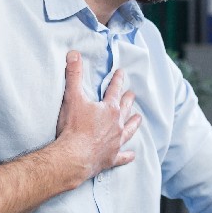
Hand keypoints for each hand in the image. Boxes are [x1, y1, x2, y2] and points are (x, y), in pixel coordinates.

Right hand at [52, 50, 141, 181]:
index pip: (115, 90)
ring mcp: (116, 142)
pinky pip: (122, 156)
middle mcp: (117, 124)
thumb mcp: (72, 97)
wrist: (74, 156)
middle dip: (128, 100)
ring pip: (129, 130)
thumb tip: (74, 54)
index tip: (121, 73)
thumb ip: (74, 74)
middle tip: (132, 94)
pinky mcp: (111, 158)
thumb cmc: (73, 127)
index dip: (118, 80)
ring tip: (139, 118)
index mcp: (109, 109)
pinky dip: (127, 155)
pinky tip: (132, 155)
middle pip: (125, 109)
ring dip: (133, 123)